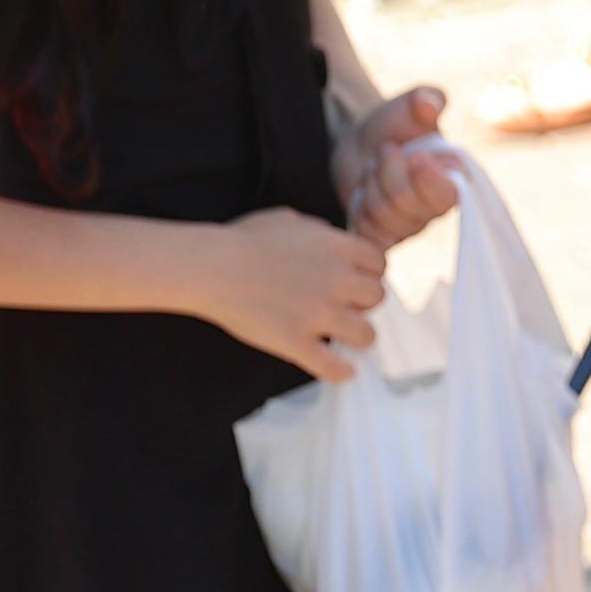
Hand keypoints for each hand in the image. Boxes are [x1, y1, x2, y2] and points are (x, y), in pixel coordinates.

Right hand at [201, 205, 391, 382]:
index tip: (359, 281)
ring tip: (350, 339)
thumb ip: (318, 230)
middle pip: (377, 298)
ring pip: (366, 334)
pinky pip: (332, 366)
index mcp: (340, 248)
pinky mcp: (296, 342)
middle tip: (349, 306)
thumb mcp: (289, 220)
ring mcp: (319, 314)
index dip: (370, 273)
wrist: (211, 268)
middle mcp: (338, 281)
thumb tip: (330, 237)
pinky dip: (341, 371)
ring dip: (360, 337)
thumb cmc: (243, 240)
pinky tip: (345, 371)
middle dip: (364, 302)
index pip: (379, 264)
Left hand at [336, 86, 457, 245]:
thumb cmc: (395, 123)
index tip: (414, 154)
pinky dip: (359, 209)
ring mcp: (409, 226)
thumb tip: (428, 105)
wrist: (363, 143)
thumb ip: (427, 98)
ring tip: (375, 169)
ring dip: (371, 186)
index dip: (427, 179)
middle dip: (386, 171)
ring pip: (382, 217)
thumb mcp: (411, 103)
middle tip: (386, 151)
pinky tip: (365, 192)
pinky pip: (367, 233)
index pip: (448, 194)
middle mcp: (435, 208)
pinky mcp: (384, 237)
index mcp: (453, 177)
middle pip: (405, 203)